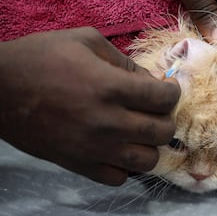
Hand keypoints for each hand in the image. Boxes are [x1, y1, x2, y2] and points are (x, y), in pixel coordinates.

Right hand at [0, 27, 179, 185]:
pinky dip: (126, 165)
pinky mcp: (79, 165)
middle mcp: (108, 122)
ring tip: (140, 130)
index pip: (164, 98)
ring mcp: (94, 149)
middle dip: (167, 117)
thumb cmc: (41, 58)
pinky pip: (119, 178)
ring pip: (147, 161)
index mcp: (110, 87)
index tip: (167, 88)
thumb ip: (124, 60)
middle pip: (162, 132)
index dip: (173, 91)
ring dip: (150, 144)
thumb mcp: (85, 40)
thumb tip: (149, 80)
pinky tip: (119, 148)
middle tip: (156, 109)